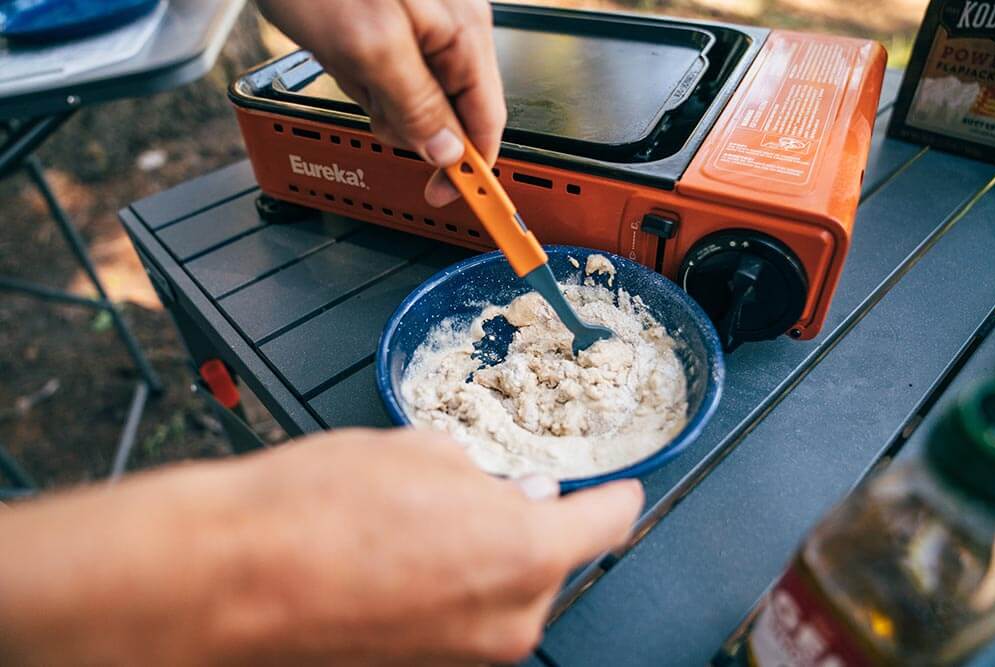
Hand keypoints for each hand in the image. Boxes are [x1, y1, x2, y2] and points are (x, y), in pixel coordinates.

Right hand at [0, 429, 642, 664]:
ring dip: (484, 553)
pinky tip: (401, 552)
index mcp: (527, 554)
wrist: (232, 577)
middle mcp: (509, 618)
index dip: (612, 493)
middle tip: (488, 486)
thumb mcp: (423, 452)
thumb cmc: (319, 508)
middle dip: (529, 521)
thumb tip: (496, 488)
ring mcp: (465, 654)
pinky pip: (462, 614)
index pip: (607, 520)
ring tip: (422, 517)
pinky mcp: (422, 666)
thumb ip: (483, 475)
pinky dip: (450, 582)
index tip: (615, 485)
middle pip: (550, 560)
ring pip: (504, 589)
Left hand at [256, 0, 506, 207]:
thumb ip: (416, 105)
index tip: (448, 197)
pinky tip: (342, 51)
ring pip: (414, 97)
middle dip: (407, 122)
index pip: (486, 121)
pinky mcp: (393, 23)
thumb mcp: (371, 47)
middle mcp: (452, 29)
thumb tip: (447, 153)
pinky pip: (388, 72)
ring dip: (376, 96)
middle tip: (371, 97)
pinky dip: (362, 75)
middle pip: (449, 113)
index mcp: (462, 33)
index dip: (471, 167)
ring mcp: (423, 24)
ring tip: (348, 59)